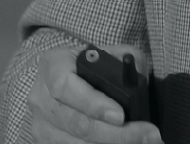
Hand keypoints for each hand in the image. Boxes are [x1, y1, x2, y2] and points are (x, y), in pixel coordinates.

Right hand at [28, 45, 163, 143]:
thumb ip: (124, 59)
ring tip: (144, 141)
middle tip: (148, 134)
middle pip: (77, 123)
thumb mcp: (106, 54)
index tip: (120, 115)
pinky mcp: (46, 143)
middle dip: (116, 134)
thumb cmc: (89, 68)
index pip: (65, 86)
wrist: (65, 83)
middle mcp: (41, 98)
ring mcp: (42, 125)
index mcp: (52, 66)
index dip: (92, 103)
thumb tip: (137, 77)